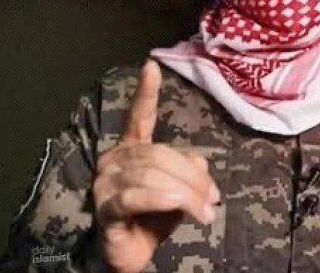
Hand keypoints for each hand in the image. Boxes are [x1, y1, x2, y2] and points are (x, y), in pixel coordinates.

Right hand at [93, 60, 219, 272]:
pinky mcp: (105, 209)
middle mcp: (115, 160)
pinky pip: (134, 197)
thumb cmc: (154, 218)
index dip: (146, 92)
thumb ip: (189, 170)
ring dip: (186, 194)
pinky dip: (161, 200)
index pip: (139, 116)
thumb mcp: (179, 189)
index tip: (151, 65)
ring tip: (205, 212)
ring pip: (152, 177)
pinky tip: (178, 205)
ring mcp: (106, 183)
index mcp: (132, 148)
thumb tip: (200, 167)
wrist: (133, 255)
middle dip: (192, 178)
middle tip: (213, 198)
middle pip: (160, 155)